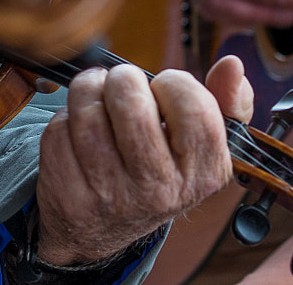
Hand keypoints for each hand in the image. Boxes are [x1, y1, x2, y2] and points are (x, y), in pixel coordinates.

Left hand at [35, 57, 252, 264]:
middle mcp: (160, 191)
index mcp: (203, 174)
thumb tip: (232, 65)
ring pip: (89, 113)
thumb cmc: (158, 169)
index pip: (194, 109)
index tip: (162, 87)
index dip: (173, 82)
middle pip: (133, 105)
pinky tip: (76, 128)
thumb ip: (227, 102)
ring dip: (88, 89)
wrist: (103, 227)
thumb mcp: (202, 145)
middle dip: (124, 79)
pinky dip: (65, 117)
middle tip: (123, 86)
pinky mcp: (71, 195)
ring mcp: (112, 196)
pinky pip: (60, 131)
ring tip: (96, 96)